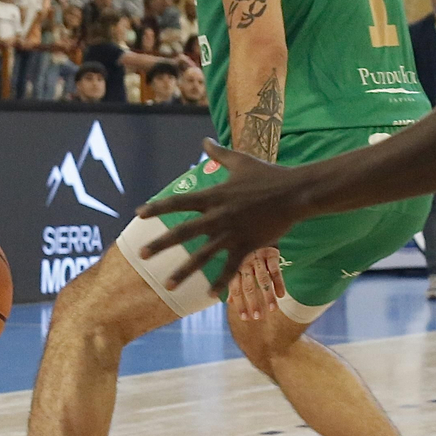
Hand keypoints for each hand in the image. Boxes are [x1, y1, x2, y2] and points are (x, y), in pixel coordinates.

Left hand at [136, 139, 298, 295]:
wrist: (295, 192)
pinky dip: (221, 281)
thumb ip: (219, 154)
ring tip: (167, 285)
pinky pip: (230, 267)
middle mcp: (218, 216)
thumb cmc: (268, 175)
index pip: (179, 202)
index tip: (139, 214)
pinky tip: (209, 294)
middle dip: (161, 244)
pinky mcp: (248, 245)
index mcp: (214, 196)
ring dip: (184, 271)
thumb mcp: (241, 161)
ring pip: (203, 256)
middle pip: (183, 232)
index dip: (158, 207)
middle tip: (141, 255)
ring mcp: (232, 232)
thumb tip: (204, 140)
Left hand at [226, 247, 285, 321]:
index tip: (245, 318)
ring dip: (267, 295)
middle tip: (258, 317)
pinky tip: (282, 295)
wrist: (255, 222)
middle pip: (248, 286)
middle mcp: (244, 262)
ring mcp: (258, 256)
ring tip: (272, 310)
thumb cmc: (245, 247)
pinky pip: (275, 269)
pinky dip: (279, 282)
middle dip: (253, 303)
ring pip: (263, 279)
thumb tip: (228, 302)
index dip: (240, 304)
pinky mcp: (271, 251)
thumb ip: (233, 282)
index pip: (236, 288)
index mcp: (234, 266)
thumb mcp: (237, 262)